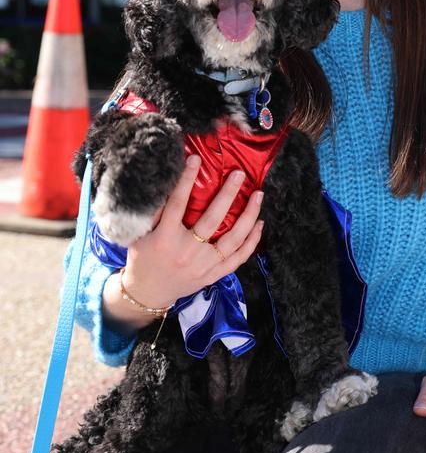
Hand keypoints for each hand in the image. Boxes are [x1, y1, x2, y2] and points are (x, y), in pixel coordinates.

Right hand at [119, 156, 263, 311]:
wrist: (147, 293)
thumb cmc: (143, 257)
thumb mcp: (140, 233)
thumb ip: (154, 211)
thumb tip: (167, 180)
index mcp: (165, 238)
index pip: (177, 203)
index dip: (186, 180)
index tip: (196, 159)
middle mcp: (187, 251)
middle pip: (212, 219)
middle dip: (228, 194)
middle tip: (239, 174)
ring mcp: (203, 265)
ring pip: (232, 240)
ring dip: (248, 216)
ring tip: (258, 196)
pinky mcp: (213, 275)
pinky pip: (237, 258)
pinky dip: (251, 242)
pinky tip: (259, 224)